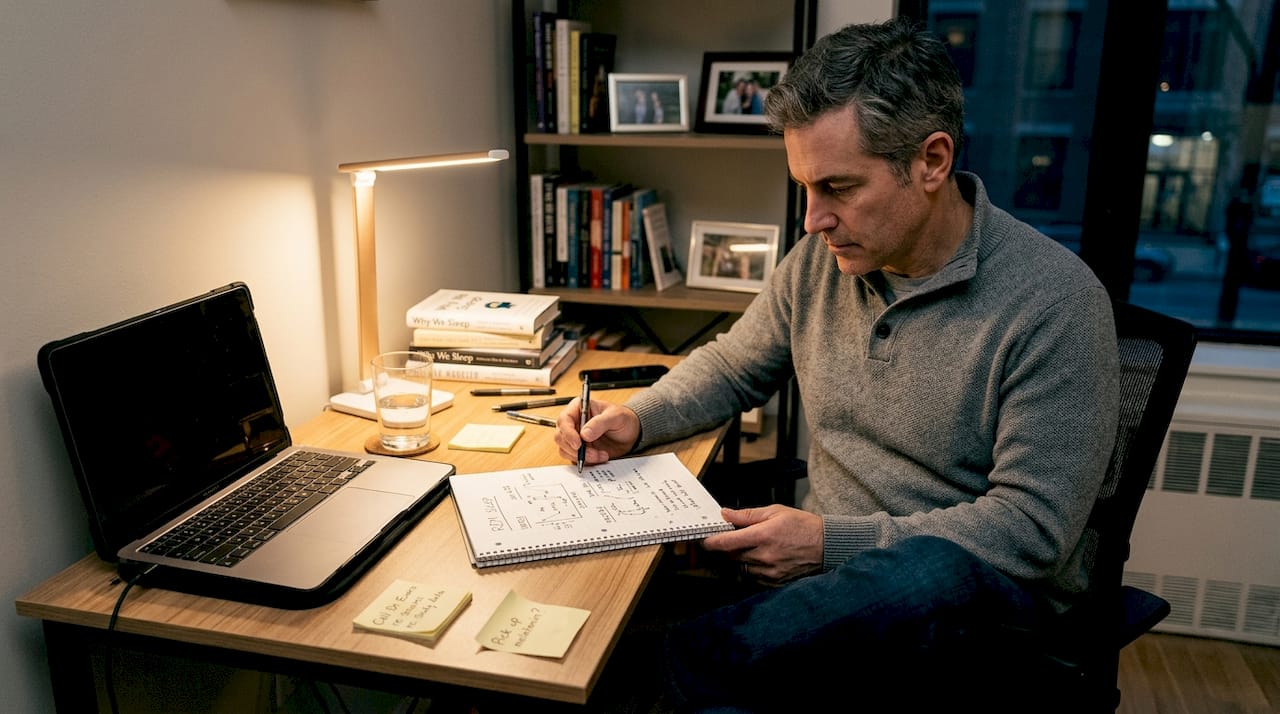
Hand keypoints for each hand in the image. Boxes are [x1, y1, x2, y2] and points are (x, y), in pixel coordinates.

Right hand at [554, 398, 640, 466]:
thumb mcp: (616, 416)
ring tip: (601, 455)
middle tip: (592, 453)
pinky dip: (586, 461)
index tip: (578, 443)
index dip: (568, 433)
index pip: (564, 420)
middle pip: (560, 437)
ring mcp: (575, 437)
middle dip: (575, 448)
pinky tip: (600, 457)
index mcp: (579, 408)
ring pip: (565, 450)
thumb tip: (584, 434)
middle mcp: (574, 423)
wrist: (631, 434)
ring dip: (582, 456)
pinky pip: (574, 458)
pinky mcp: (579, 450)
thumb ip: (600, 423)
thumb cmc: (623, 419)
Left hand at [700, 505, 823, 583]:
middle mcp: (763, 557)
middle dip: (725, 547)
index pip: (725, 543)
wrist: (826, 546)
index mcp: (762, 536)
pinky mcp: (774, 582)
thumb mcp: (775, 512)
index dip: (710, 542)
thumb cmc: (802, 526)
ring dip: (738, 557)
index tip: (703, 539)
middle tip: (727, 538)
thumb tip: (725, 514)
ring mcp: (768, 572)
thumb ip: (747, 515)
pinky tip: (760, 557)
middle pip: (730, 556)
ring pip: (740, 566)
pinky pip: (752, 576)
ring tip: (751, 546)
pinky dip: (751, 567)